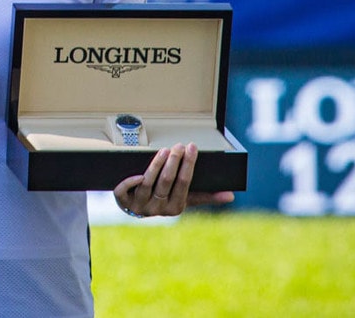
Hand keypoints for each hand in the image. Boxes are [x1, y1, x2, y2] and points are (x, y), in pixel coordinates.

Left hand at [112, 143, 235, 217]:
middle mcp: (157, 209)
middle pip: (166, 182)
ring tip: (164, 150)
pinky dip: (129, 181)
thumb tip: (231, 196)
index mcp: (175, 209)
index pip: (184, 184)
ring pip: (147, 183)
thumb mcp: (186, 199)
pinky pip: (124, 191)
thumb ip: (206, 197)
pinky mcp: (123, 201)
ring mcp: (139, 205)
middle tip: (179, 145)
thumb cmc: (166, 199)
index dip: (188, 165)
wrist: (137, 209)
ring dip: (156, 165)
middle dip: (174, 161)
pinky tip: (137, 172)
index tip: (192, 147)